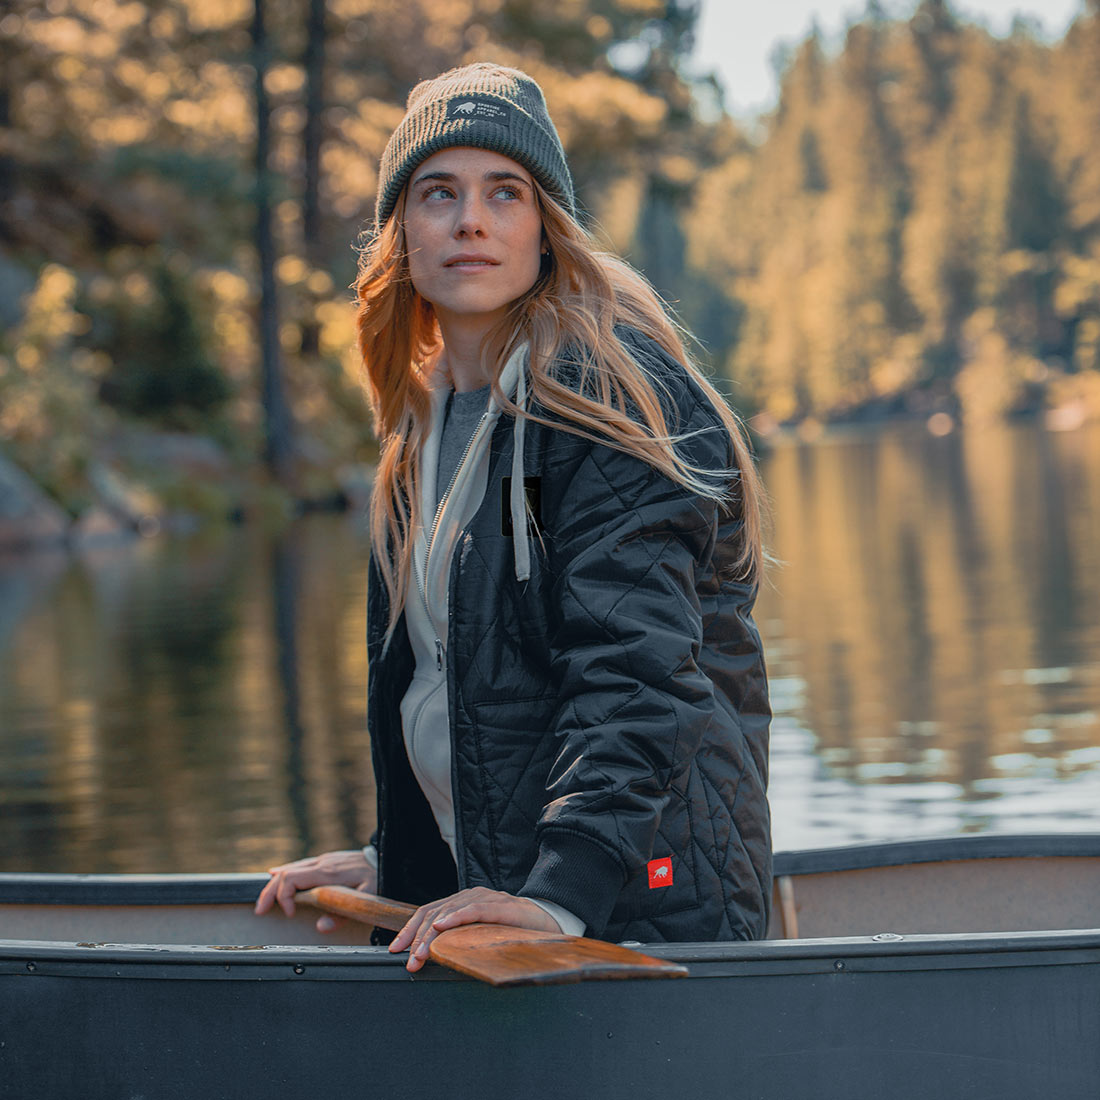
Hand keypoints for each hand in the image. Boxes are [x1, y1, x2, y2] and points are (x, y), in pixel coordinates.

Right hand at [253, 849, 376, 933]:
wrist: (386, 857)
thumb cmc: (377, 877)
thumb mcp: (366, 899)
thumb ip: (343, 915)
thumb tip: (321, 928)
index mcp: (328, 872)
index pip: (292, 879)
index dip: (284, 897)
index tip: (290, 914)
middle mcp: (321, 863)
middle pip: (285, 874)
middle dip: (270, 893)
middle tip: (260, 911)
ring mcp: (322, 860)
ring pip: (290, 869)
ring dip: (274, 885)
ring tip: (263, 903)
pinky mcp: (325, 861)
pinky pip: (299, 865)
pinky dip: (284, 873)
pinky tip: (274, 876)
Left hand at [389, 887, 559, 972]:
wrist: (549, 920)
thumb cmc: (513, 930)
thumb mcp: (480, 935)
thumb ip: (460, 939)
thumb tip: (431, 957)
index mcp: (462, 903)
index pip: (428, 912)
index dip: (409, 929)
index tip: (394, 950)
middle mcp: (470, 896)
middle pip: (434, 912)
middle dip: (416, 937)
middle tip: (407, 961)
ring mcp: (485, 898)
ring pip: (449, 912)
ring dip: (431, 934)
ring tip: (420, 954)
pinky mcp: (501, 905)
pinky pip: (474, 909)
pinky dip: (456, 917)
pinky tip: (442, 927)